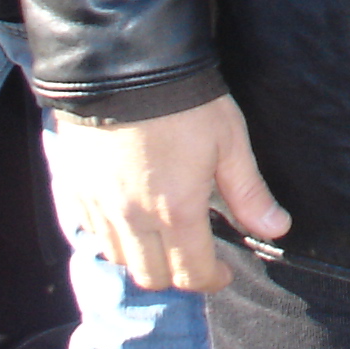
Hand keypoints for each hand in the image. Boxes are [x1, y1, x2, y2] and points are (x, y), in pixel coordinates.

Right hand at [50, 95, 290, 292]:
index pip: (191, 273)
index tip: (223, 273)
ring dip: (143, 258)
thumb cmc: (185, 103)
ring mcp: (98, 207)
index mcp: (176, 211)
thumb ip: (249, 193)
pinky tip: (128, 217)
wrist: (125, 68)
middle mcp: (132, 219)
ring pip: (119, 259)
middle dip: (177, 275)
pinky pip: (90, 233)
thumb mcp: (229, 142)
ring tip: (163, 236)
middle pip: (151, 277)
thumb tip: (275, 228)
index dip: (212, 280)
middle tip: (195, 256)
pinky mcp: (73, 191)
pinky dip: (112, 237)